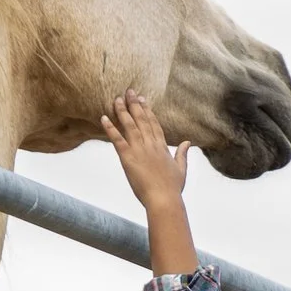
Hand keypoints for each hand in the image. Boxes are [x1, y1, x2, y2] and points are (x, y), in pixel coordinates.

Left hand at [104, 90, 189, 210]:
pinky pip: (117, 139)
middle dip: (135, 104)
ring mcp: (139, 150)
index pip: (154, 124)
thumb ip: (182, 154)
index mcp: (162, 147)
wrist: (163, 199)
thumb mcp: (181, 169)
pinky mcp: (128, 157)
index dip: (148, 111)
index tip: (143, 100)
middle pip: (142, 119)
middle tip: (129, 92)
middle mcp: (151, 144)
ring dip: (122, 111)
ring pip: (129, 125)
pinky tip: (103, 118)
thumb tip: (187, 142)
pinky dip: (110, 128)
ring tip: (117, 99)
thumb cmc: (172, 188)